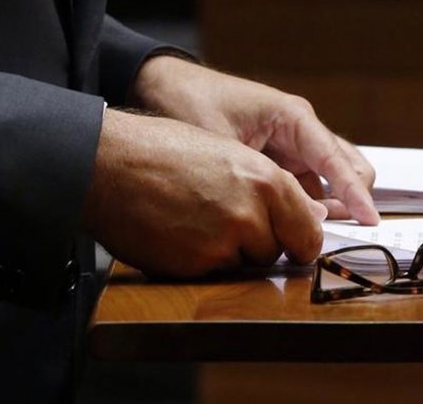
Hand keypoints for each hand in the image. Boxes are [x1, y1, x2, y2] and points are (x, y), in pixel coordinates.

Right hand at [82, 107, 326, 276]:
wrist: (113, 163)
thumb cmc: (165, 149)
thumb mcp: (228, 152)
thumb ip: (265, 186)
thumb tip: (298, 218)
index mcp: (266, 179)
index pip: (309, 231)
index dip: (301, 240)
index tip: (296, 243)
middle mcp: (251, 212)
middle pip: (279, 250)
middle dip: (261, 242)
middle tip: (230, 220)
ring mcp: (223, 242)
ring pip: (246, 263)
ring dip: (231, 252)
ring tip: (198, 218)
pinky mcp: (196, 266)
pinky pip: (215, 273)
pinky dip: (203, 259)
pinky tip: (181, 231)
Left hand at [129, 57, 378, 225]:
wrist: (161, 84)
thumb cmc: (191, 103)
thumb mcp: (224, 143)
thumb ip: (264, 179)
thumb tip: (308, 217)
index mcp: (292, 117)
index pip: (336, 158)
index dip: (356, 192)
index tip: (372, 221)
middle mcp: (299, 129)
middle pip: (347, 166)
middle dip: (351, 199)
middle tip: (333, 234)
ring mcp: (290, 144)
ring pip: (330, 178)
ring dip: (332, 206)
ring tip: (314, 238)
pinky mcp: (278, 158)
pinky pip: (307, 185)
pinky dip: (310, 206)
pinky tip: (294, 228)